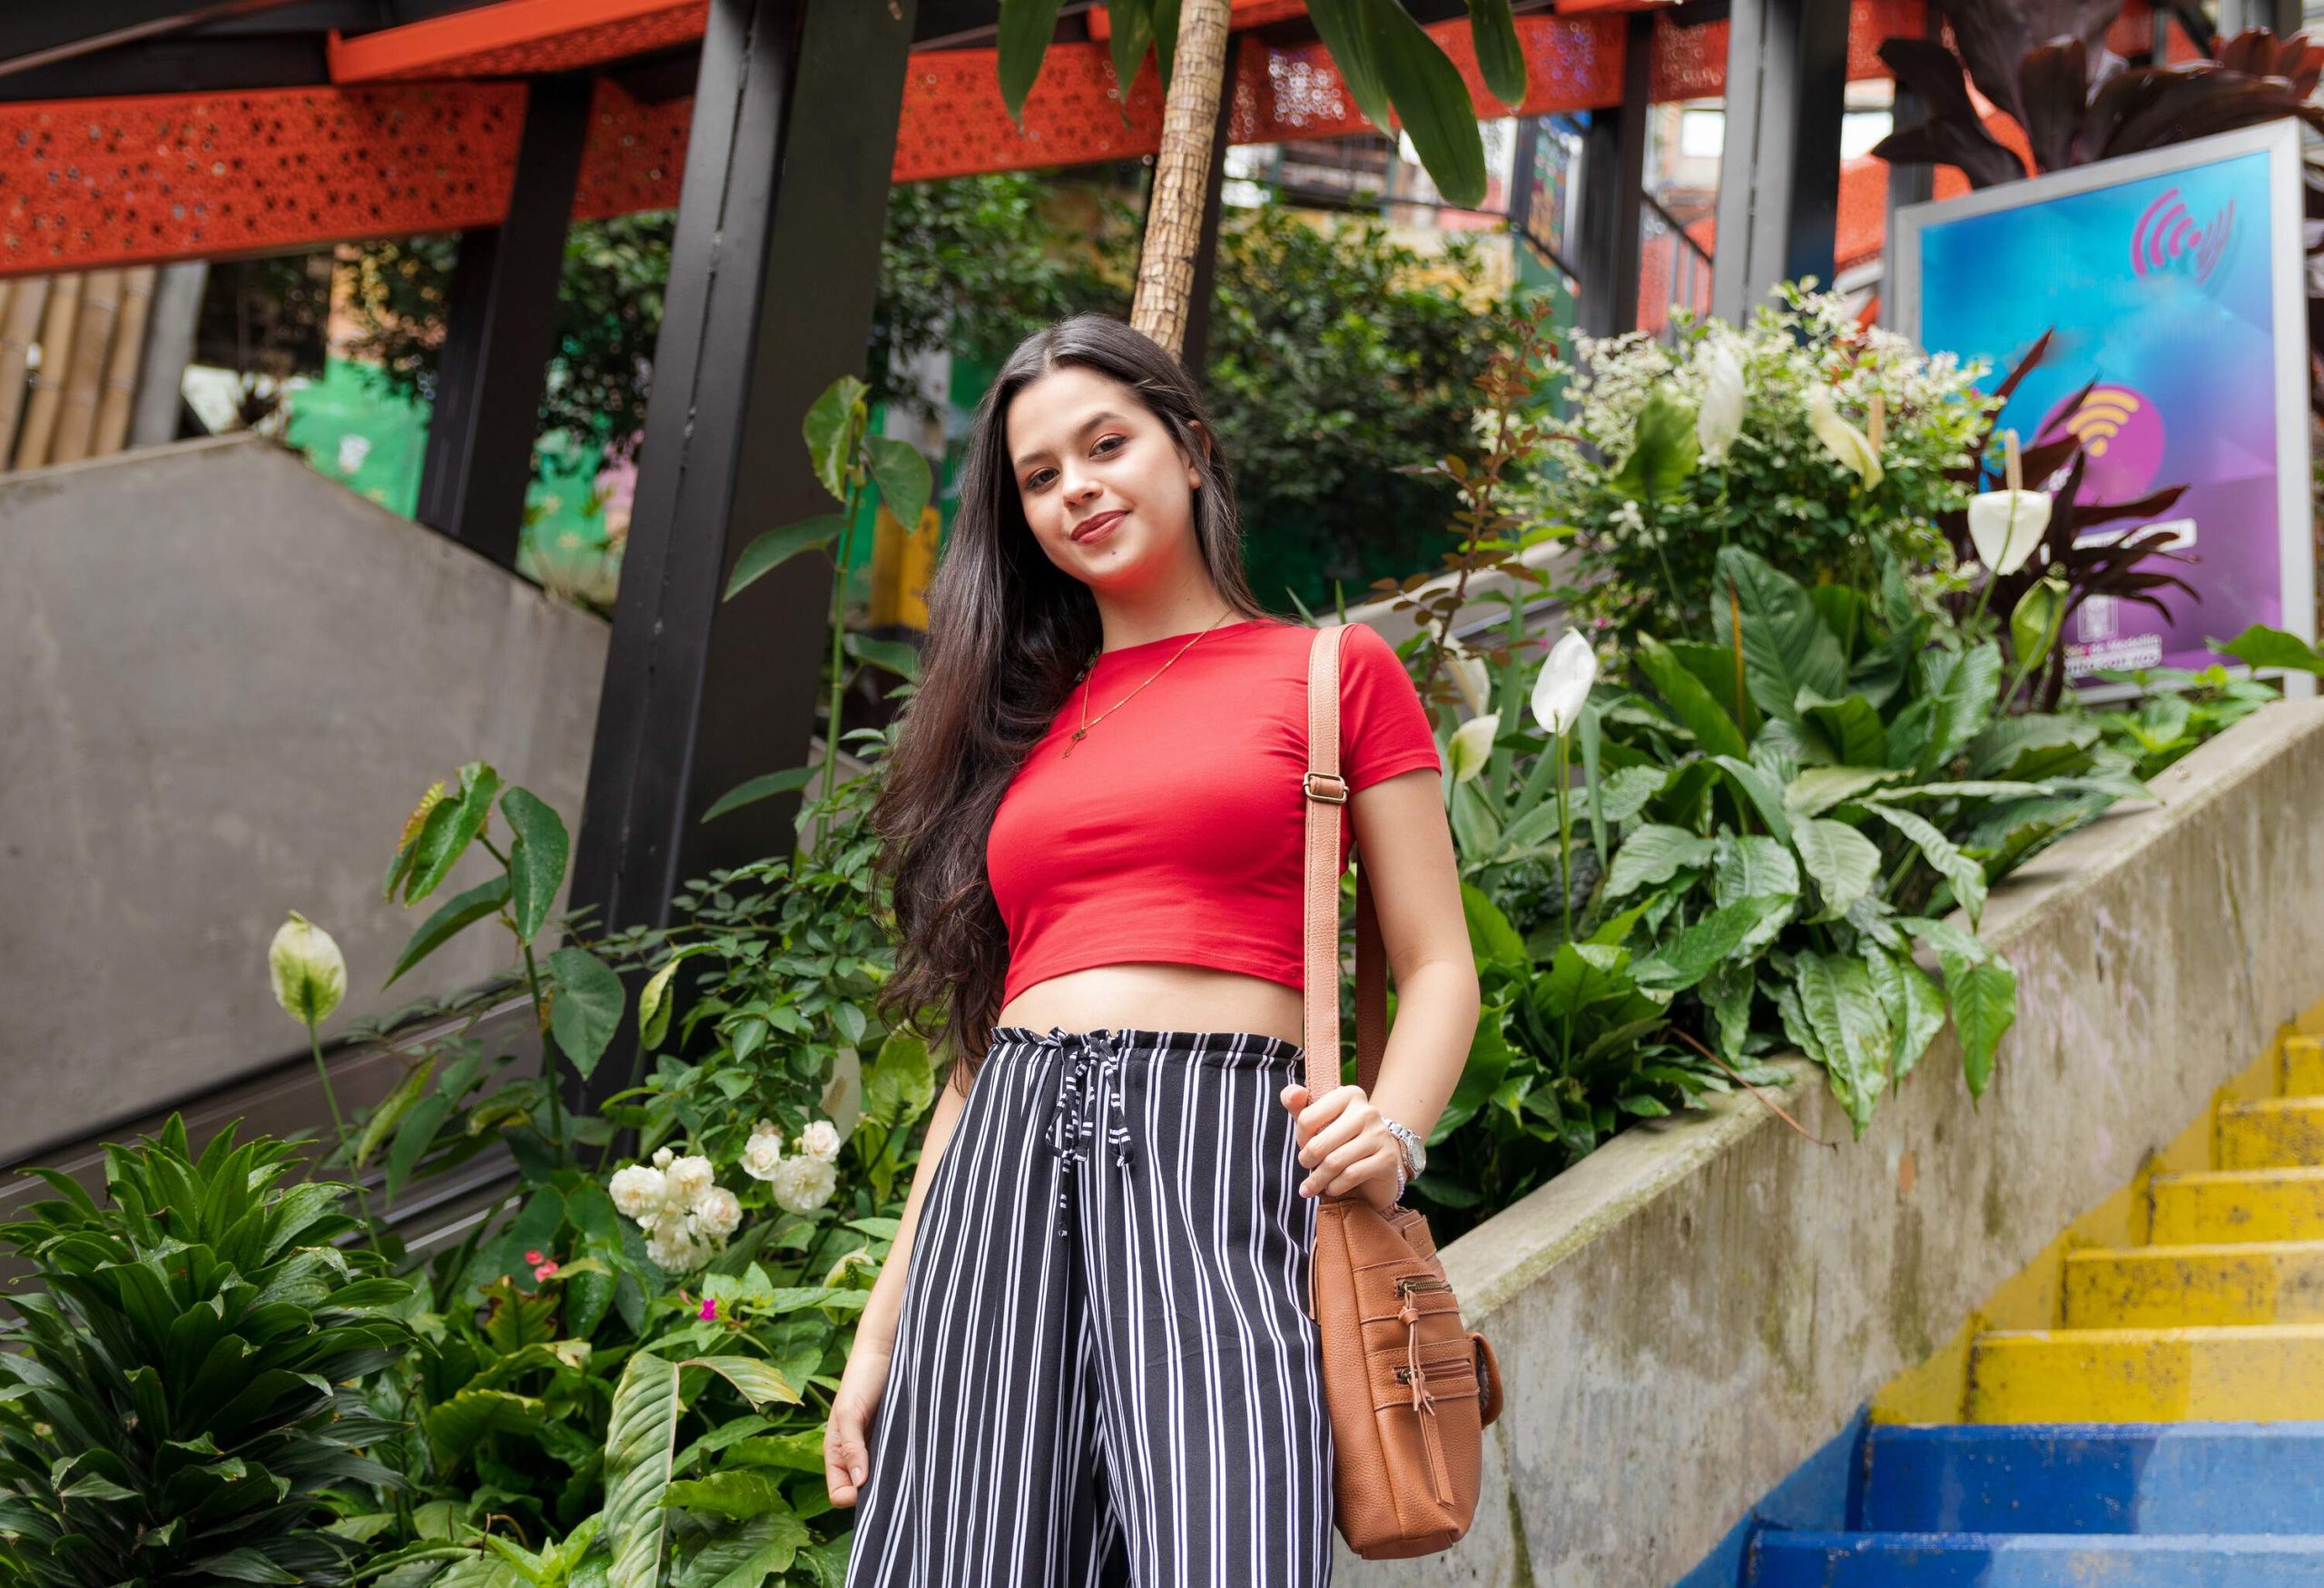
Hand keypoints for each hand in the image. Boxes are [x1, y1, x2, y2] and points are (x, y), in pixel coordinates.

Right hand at [824, 1335, 892, 1506]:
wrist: (888, 1349)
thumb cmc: (861, 1377)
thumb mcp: (849, 1411)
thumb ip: (851, 1447)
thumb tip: (858, 1483)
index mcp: (837, 1452)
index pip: (840, 1493)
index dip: (852, 1498)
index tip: (870, 1490)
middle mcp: (858, 1455)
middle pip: (864, 1491)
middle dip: (877, 1495)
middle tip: (896, 1486)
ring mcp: (879, 1448)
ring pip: (885, 1479)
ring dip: (895, 1481)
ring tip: (909, 1472)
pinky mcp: (899, 1438)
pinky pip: (901, 1462)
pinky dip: (908, 1465)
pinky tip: (919, 1460)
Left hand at [1279, 1081, 1401, 1211]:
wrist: (1377, 1166)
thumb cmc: (1341, 1142)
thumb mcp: (1317, 1122)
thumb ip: (1298, 1105)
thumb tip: (1293, 1092)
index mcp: (1349, 1095)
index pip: (1307, 1118)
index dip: (1301, 1138)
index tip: (1305, 1146)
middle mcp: (1368, 1111)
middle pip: (1319, 1144)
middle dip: (1307, 1162)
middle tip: (1306, 1168)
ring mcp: (1380, 1134)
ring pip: (1334, 1162)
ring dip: (1318, 1180)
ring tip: (1311, 1186)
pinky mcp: (1387, 1159)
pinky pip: (1351, 1176)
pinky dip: (1335, 1187)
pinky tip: (1331, 1189)